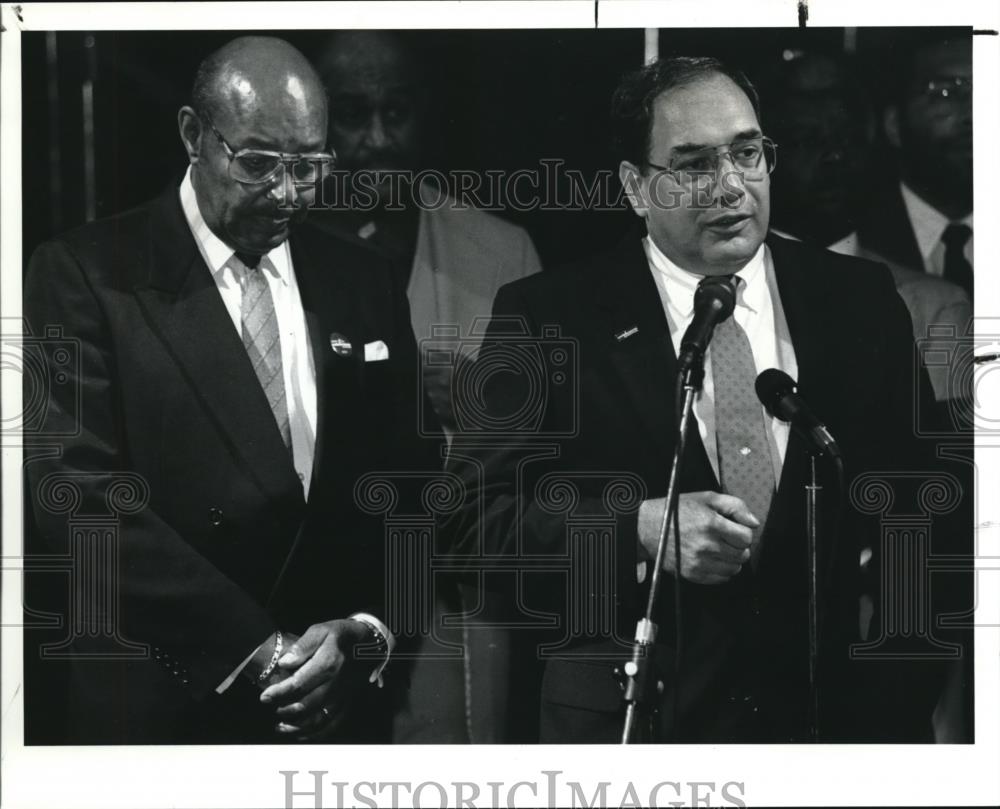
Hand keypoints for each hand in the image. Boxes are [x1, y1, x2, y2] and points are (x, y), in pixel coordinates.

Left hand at [259, 619, 372, 737]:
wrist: (368, 643)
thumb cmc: (340, 635)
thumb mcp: (321, 630)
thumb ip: (303, 646)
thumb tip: (284, 663)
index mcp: (329, 662)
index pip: (299, 683)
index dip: (279, 692)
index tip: (264, 697)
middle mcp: (336, 682)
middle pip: (307, 703)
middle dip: (285, 709)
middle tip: (271, 706)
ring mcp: (343, 695)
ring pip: (319, 718)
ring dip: (297, 725)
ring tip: (280, 725)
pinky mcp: (347, 702)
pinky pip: (333, 724)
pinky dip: (316, 733)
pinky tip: (301, 733)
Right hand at [638, 491, 756, 584]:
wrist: (648, 528)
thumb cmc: (678, 510)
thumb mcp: (706, 498)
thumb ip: (735, 506)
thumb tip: (754, 522)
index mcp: (711, 523)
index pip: (746, 537)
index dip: (743, 532)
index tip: (735, 529)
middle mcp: (706, 545)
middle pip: (742, 555)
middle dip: (738, 546)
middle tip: (728, 539)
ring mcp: (699, 562)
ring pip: (734, 569)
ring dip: (732, 559)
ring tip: (720, 548)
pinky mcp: (693, 574)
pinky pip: (721, 579)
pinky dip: (722, 570)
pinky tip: (713, 558)